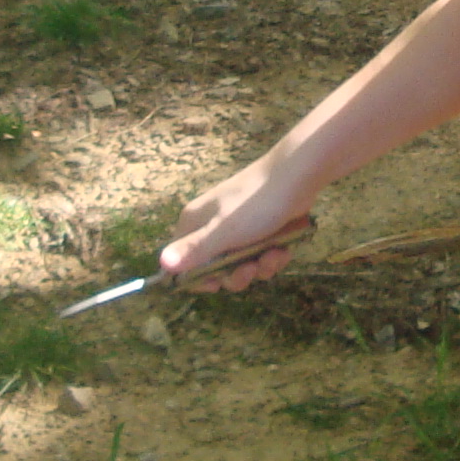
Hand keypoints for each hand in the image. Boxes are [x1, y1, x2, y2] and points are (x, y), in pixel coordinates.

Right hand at [158, 159, 313, 292]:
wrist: (298, 175)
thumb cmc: (255, 203)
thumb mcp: (224, 231)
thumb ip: (194, 250)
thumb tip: (162, 264)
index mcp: (195, 223)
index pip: (183, 261)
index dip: (198, 278)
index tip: (215, 285)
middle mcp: (212, 226)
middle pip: (216, 268)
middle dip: (237, 274)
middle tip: (251, 268)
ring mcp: (238, 228)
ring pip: (242, 264)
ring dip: (260, 265)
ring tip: (276, 253)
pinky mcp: (260, 229)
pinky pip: (260, 255)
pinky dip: (272, 256)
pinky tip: (284, 249)